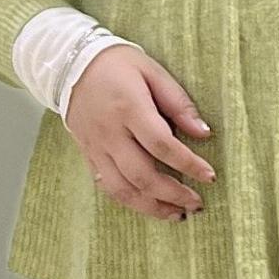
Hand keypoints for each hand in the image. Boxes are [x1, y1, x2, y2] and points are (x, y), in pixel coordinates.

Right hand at [63, 44, 215, 220]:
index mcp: (129, 107)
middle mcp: (110, 132)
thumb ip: (178, 103)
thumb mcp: (152, 71)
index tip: (209, 176)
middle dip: (173, 194)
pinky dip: (131, 201)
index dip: (188, 164)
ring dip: (152, 207)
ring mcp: (96, 147)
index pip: (162, 145)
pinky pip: (108, 187)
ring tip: (177, 214)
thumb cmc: (117, 65)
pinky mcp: (89, 155)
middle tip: (196, 203)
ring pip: (123, 189)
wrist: (69, 64)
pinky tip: (150, 205)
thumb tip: (203, 132)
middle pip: (142, 175)